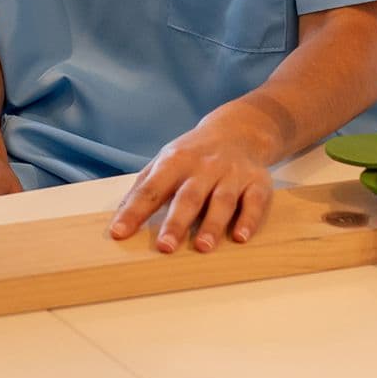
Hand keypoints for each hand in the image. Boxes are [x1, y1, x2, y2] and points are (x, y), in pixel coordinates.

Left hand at [106, 108, 278, 253]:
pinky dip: (249, 219)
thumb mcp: (164, 162)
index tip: (119, 233)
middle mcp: (204, 167)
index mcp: (175, 161)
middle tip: (165, 247)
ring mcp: (232, 174)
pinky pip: (255, 201)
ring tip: (203, 247)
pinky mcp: (257, 182)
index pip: (151, 189)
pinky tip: (240, 237)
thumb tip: (119, 219)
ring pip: (222, 200)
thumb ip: (143, 189)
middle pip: (188, 196)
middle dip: (176, 222)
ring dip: (212, 224)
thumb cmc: (193, 155)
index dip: (134, 211)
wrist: (238, 130)